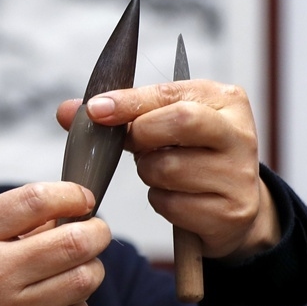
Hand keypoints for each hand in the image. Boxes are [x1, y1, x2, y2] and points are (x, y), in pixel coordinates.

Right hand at [0, 182, 110, 305]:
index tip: (82, 198)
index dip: (72, 194)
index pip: (37, 199)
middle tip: (95, 231)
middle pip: (73, 242)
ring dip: (91, 267)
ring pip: (83, 281)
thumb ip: (5, 222)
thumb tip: (64, 213)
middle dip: (97, 231)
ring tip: (80, 266)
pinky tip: (61, 301)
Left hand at [56, 80, 279, 261]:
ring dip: (148, 172)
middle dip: (142, 134)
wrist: (235, 207)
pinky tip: (175, 197)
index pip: (169, 93)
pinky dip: (160, 200)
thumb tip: (67, 111)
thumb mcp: (163, 125)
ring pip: (167, 167)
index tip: (96, 109)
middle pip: (178, 122)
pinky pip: (171, 204)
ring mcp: (238, 175)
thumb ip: (119, 114)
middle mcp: (239, 133)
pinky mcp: (230, 212)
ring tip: (161, 170)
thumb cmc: (191, 155)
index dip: (128, 101)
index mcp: (224, 100)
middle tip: (135, 145)